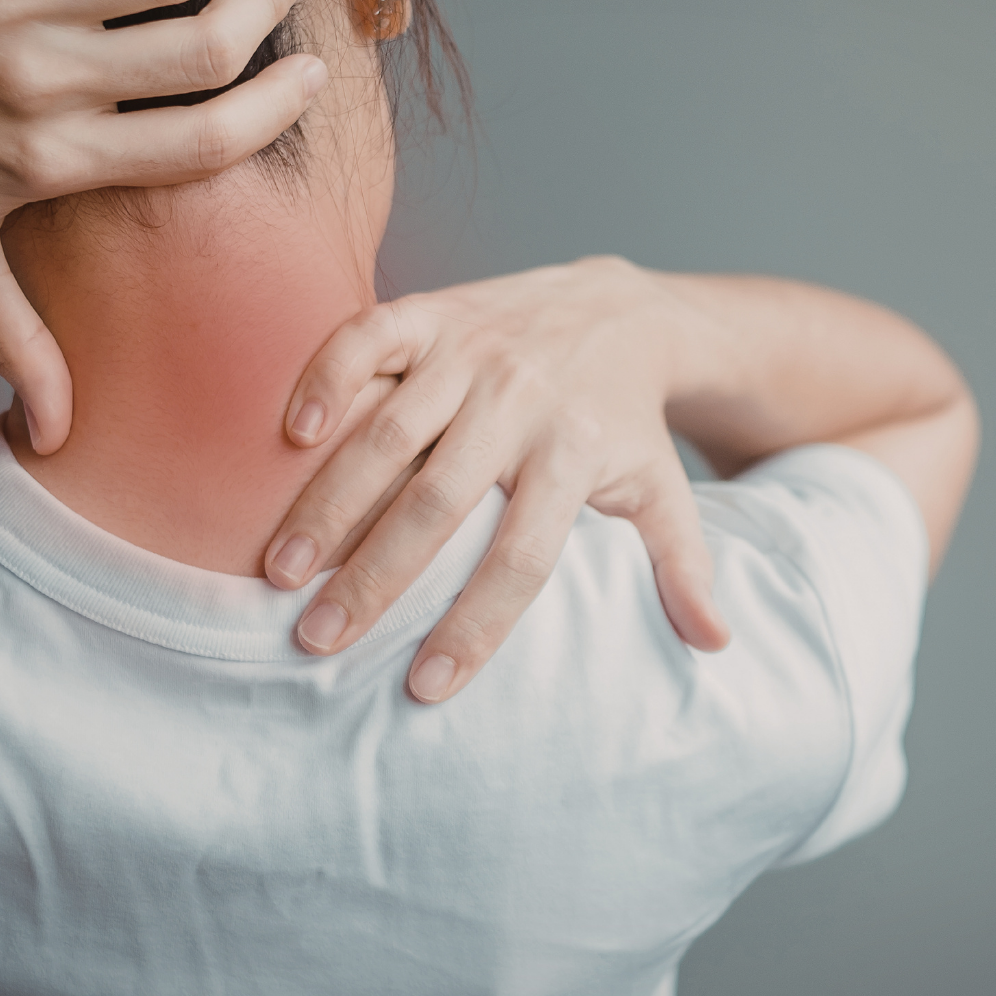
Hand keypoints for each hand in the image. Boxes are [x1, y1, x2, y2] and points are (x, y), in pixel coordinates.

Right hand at [265, 257, 731, 702]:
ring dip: (330, 500)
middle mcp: (520, 401)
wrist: (622, 307)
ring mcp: (471, 351)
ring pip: (389, 429)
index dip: (475, 626)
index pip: (522, 557)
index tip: (425, 688)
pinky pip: (368, 336)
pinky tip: (289, 437)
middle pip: (440, 501)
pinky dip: (325, 377)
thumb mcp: (664, 489)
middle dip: (375, 576)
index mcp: (576, 454)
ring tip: (280, 571)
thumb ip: (683, 564)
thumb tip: (715, 644)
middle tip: (317, 640)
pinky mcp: (433, 311)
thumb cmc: (626, 421)